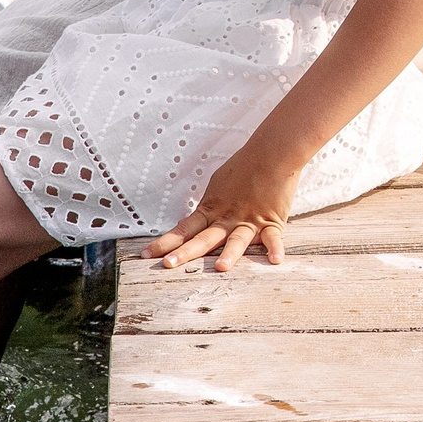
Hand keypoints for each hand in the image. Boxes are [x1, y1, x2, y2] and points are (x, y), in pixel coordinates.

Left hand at [148, 150, 300, 270]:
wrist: (271, 152)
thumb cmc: (243, 167)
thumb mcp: (217, 188)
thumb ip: (207, 209)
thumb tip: (190, 224)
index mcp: (211, 210)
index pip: (183, 229)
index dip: (165, 243)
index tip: (146, 255)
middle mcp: (227, 219)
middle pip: (203, 239)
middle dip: (185, 252)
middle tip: (168, 264)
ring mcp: (248, 221)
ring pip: (236, 240)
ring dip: (229, 254)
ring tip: (221, 268)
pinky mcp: (271, 221)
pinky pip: (273, 238)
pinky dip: (275, 248)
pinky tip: (276, 260)